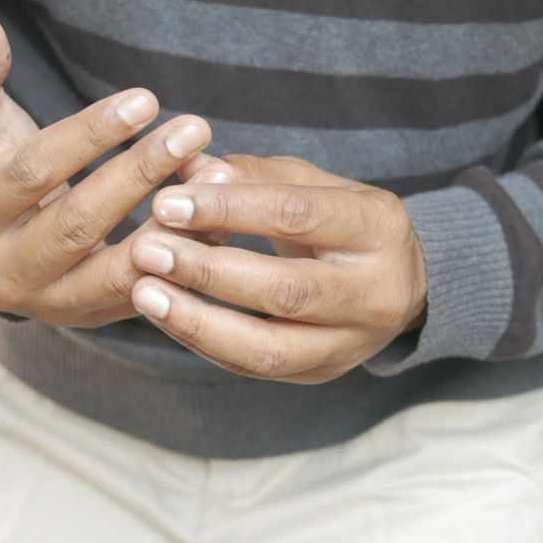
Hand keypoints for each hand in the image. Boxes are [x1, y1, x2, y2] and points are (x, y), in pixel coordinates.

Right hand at [0, 15, 211, 327]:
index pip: (32, 172)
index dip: (89, 134)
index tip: (146, 99)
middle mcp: (2, 276)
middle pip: (78, 223)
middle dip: (140, 173)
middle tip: (195, 128)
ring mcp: (50, 306)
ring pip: (119, 272)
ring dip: (175, 223)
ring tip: (222, 173)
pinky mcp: (93, 318)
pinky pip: (148, 291)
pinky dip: (187, 255)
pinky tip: (224, 215)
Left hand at [128, 156, 427, 382]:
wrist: (398, 283)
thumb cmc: (341, 221)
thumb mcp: (310, 183)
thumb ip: (250, 174)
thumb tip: (184, 168)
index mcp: (377, 227)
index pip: (298, 216)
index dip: (229, 210)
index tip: (167, 202)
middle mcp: (375, 292)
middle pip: (285, 290)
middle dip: (208, 272)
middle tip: (147, 249)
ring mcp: (352, 343)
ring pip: (269, 349)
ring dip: (197, 322)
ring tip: (144, 292)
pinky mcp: (322, 373)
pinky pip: (255, 368)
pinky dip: (203, 342)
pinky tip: (164, 314)